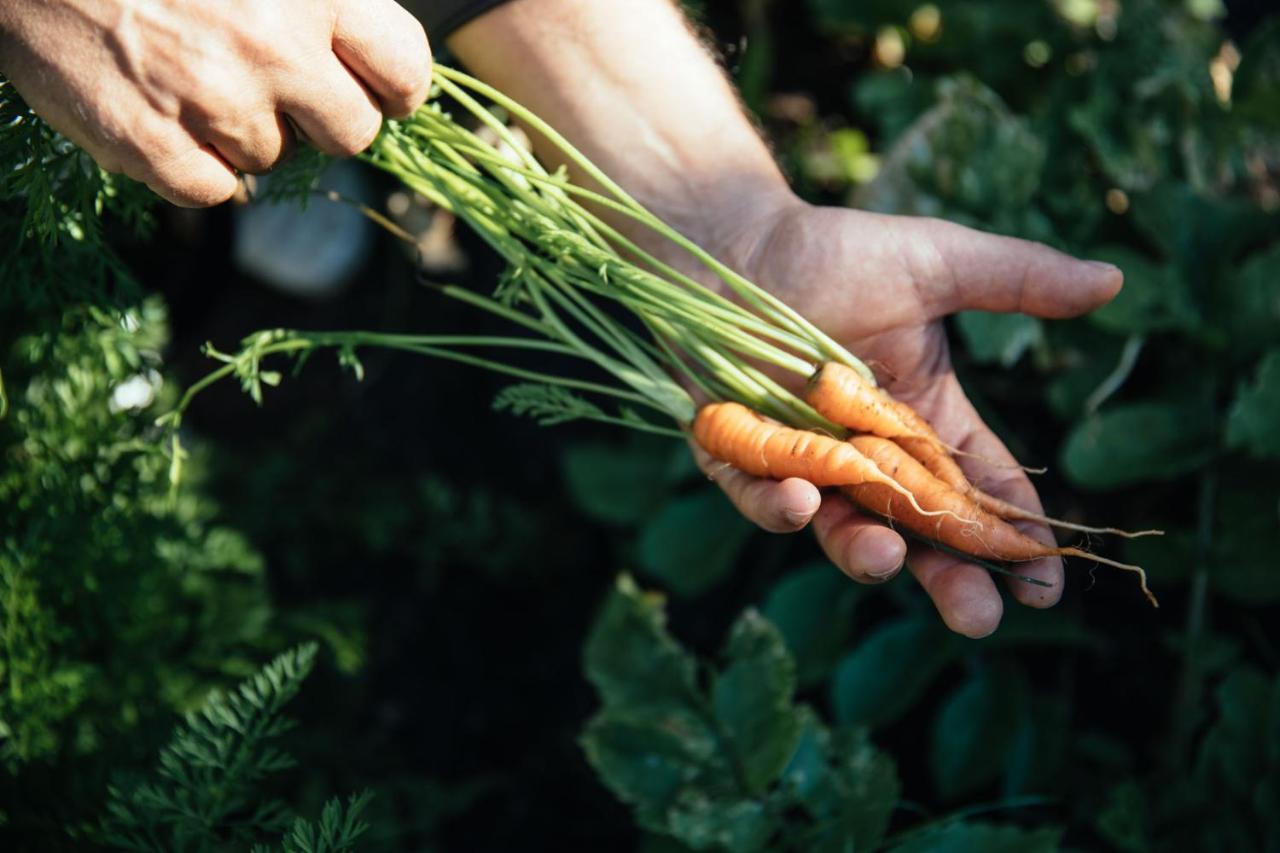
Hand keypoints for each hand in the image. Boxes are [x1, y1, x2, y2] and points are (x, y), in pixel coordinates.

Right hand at [0, 0, 430, 205]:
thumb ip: (322, 3)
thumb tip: (370, 66)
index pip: (405, 69)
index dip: (393, 89)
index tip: (372, 89)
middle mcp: (273, 44)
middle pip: (353, 133)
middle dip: (323, 120)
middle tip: (277, 89)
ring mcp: (212, 97)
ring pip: (274, 159)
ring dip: (244, 133)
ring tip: (192, 77)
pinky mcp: (150, 142)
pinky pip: (212, 191)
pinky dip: (191, 165)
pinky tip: (163, 115)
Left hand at [693, 200, 1121, 637]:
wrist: (732, 243)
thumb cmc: (830, 250)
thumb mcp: (934, 263)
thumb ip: (1016, 279)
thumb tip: (1112, 281)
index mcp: (921, 418)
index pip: (979, 489)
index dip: (1014, 536)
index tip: (1045, 581)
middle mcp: (866, 454)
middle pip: (919, 533)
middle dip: (950, 579)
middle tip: (978, 619)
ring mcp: (803, 462)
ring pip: (842, 528)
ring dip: (864, 552)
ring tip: (886, 557)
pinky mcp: (738, 459)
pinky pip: (760, 498)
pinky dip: (777, 505)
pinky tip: (798, 498)